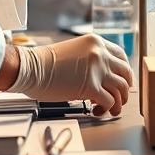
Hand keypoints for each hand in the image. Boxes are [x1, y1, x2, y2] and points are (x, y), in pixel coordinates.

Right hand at [4, 34, 132, 116]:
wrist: (29, 68)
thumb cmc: (44, 63)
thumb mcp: (73, 52)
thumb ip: (89, 60)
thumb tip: (100, 77)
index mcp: (95, 43)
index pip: (121, 56)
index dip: (124, 72)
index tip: (122, 81)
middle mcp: (100, 54)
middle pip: (125, 73)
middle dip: (125, 89)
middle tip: (119, 98)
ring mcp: (97, 70)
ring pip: (121, 89)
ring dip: (118, 102)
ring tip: (110, 109)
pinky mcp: (91, 87)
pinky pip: (109, 101)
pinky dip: (106, 109)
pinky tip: (97, 111)